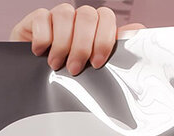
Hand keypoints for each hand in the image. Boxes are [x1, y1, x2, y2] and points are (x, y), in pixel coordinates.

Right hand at [9, 4, 145, 74]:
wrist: (35, 84)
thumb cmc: (70, 76)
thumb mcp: (96, 68)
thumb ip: (116, 49)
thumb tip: (138, 31)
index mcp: (96, 28)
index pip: (106, 17)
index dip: (103, 39)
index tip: (97, 63)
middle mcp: (78, 20)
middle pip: (87, 15)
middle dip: (82, 45)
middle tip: (75, 68)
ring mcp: (58, 17)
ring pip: (65, 13)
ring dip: (62, 43)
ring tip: (56, 64)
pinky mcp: (37, 19)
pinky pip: (42, 17)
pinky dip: (43, 37)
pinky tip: (40, 52)